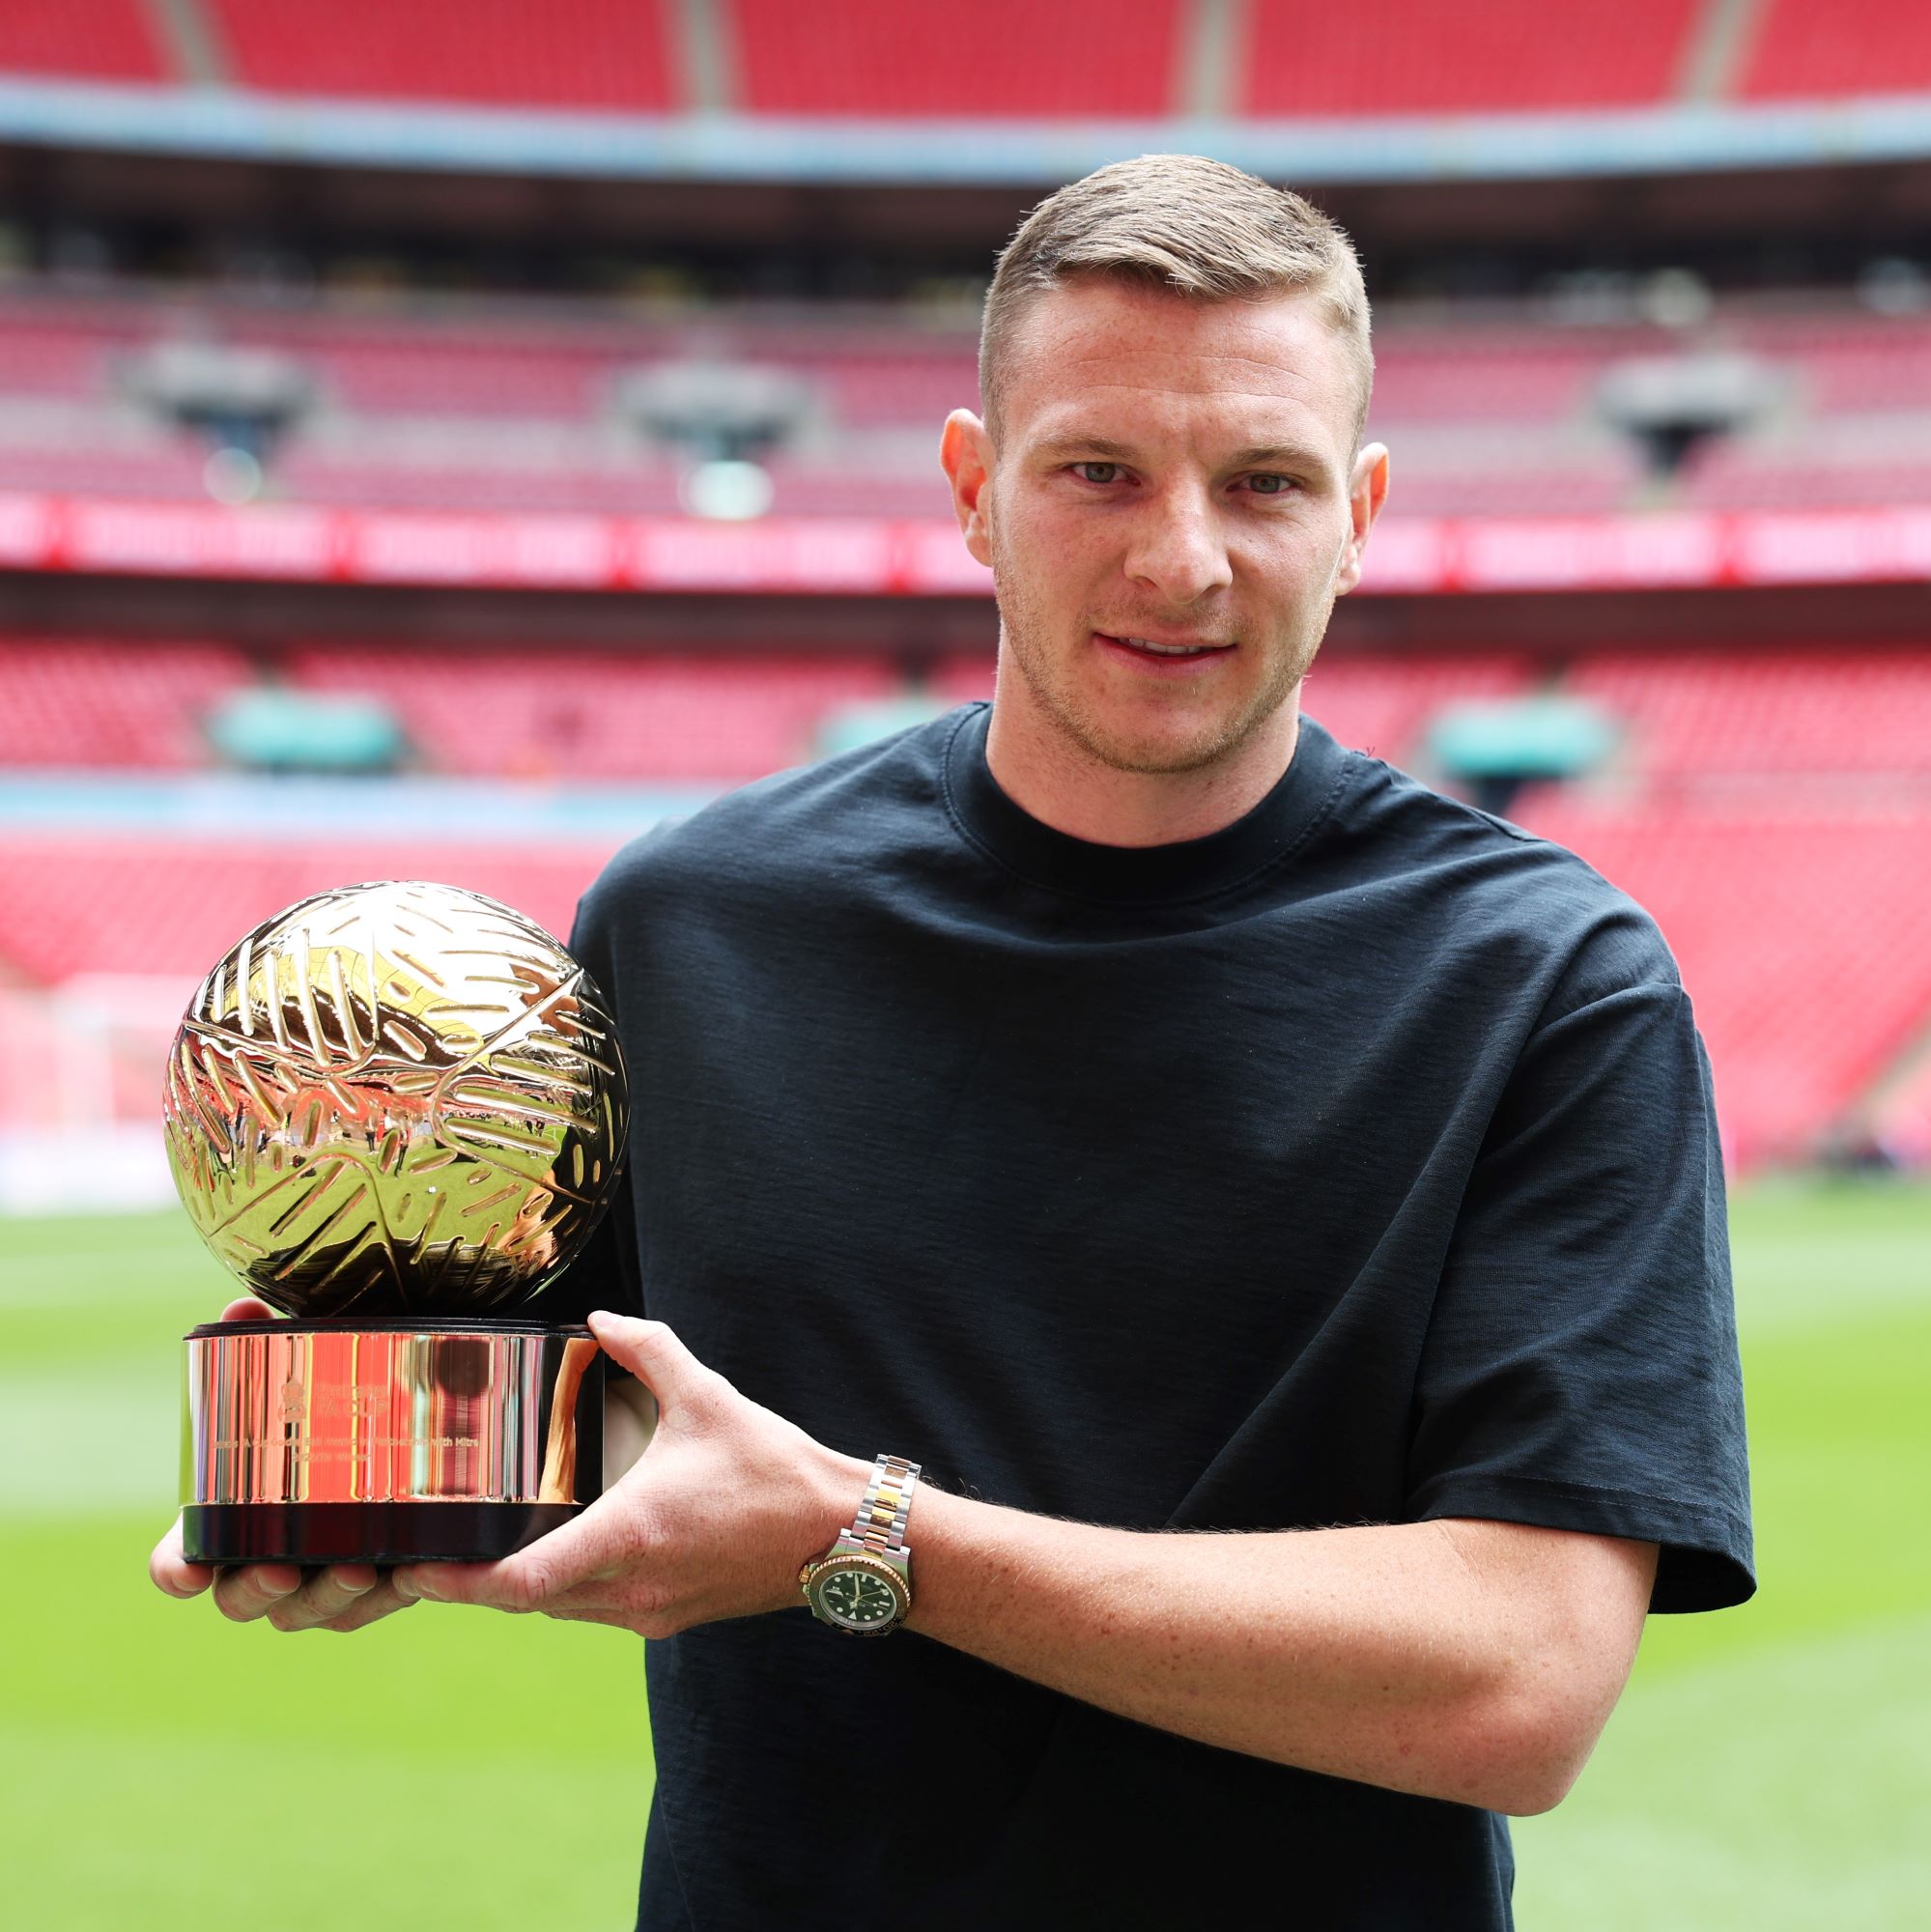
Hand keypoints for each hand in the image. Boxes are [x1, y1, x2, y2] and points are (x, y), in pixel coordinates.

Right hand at [146, 1296, 418, 1634]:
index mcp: (230, 1513)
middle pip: (240, 1599)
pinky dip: (386, 1595)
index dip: (177, 1569)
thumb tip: (241, 1310)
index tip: (187, 1570)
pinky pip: (372, 1605)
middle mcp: (266, 1554)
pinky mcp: (377, 1580)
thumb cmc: (334, 1394)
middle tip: (280, 1569)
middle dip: (254, 1592)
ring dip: (326, 1598)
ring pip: (307, 1611)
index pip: (181, 1557)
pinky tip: (408, 1572)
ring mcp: (318, 1574)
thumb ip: (269, 1337)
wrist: (417, 1412)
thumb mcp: (312, 1362)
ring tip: (355, 1565)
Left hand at [392, 1312, 866, 1636]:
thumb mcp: (708, 1396)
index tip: (415, 1566)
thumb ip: (648, 1351)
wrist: (839, 1536)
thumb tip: (600, 1322)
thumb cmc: (775, 1470)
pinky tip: (564, 1546)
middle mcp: (631, 1584)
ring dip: (518, 1585)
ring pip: (556, 1609)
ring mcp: (648, 1611)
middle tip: (427, 1552)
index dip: (458, 1583)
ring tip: (484, 1546)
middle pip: (523, 1601)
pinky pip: (592, 1609)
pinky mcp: (666, 1619)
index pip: (521, 1582)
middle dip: (471, 1582)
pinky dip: (564, 1586)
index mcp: (631, 1531)